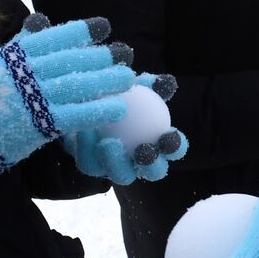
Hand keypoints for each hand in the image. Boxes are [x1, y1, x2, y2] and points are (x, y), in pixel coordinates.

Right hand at [0, 13, 134, 183]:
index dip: (79, 32)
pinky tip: (119, 108)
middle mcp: (25, 73)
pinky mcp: (40, 124)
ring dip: (106, 81)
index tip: (103, 27)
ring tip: (129, 77)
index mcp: (14, 56)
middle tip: (124, 53)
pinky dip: (98, 110)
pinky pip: (75, 115)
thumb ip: (22, 44)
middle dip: (99, 56)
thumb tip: (42, 20)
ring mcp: (33, 98)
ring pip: (76, 85)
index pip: (51, 38)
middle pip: (69, 60)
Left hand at [64, 73, 188, 183]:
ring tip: (110, 143)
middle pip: (154, 172)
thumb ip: (149, 86)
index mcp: (158, 144)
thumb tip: (167, 81)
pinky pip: (91, 164)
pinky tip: (86, 131)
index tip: (168, 134)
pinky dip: (88, 149)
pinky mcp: (92, 167)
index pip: (173, 149)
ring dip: (119, 163)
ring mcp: (116, 168)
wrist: (83, 100)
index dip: (175, 146)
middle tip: (144, 149)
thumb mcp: (132, 87)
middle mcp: (140, 162)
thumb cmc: (116, 94)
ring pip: (123, 176)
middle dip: (153, 165)